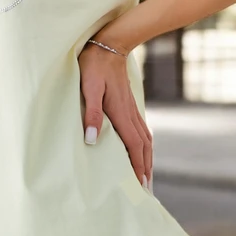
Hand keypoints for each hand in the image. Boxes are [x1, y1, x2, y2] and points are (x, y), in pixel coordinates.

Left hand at [78, 41, 152, 186]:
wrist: (109, 45)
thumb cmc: (94, 66)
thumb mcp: (88, 88)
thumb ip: (91, 113)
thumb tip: (91, 140)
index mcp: (121, 113)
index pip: (133, 146)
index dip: (137, 167)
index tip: (141, 186)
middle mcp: (130, 114)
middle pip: (143, 147)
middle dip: (146, 168)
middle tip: (146, 190)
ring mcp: (132, 108)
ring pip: (145, 139)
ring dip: (147, 158)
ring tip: (147, 175)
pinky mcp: (129, 104)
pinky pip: (142, 130)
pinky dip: (145, 145)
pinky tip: (142, 149)